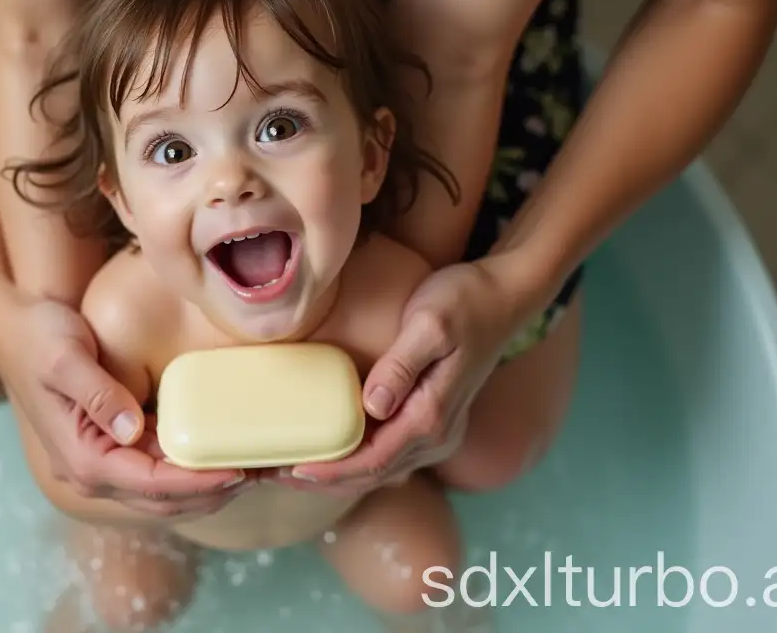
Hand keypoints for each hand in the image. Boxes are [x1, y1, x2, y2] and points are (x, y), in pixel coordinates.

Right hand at [0, 292, 245, 516]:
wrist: (13, 328)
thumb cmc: (37, 336)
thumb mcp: (63, 356)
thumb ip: (96, 392)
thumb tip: (131, 428)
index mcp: (80, 458)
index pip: (149, 483)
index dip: (196, 481)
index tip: (237, 470)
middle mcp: (89, 474)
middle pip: (162, 501)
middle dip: (213, 492)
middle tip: (262, 473)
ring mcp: (99, 467)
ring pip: (162, 496)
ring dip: (206, 488)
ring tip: (253, 468)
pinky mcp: (110, 452)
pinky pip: (156, 475)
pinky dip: (190, 471)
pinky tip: (222, 454)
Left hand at [283, 256, 546, 495]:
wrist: (505, 297)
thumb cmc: (465, 301)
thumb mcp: (430, 324)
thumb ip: (401, 364)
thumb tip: (373, 404)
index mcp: (432, 417)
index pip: (373, 460)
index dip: (330, 470)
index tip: (290, 469)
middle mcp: (437, 435)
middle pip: (372, 475)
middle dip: (322, 479)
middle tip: (271, 474)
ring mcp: (437, 432)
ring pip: (379, 470)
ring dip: (334, 474)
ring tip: (286, 467)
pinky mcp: (431, 420)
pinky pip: (387, 454)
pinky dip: (354, 459)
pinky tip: (326, 450)